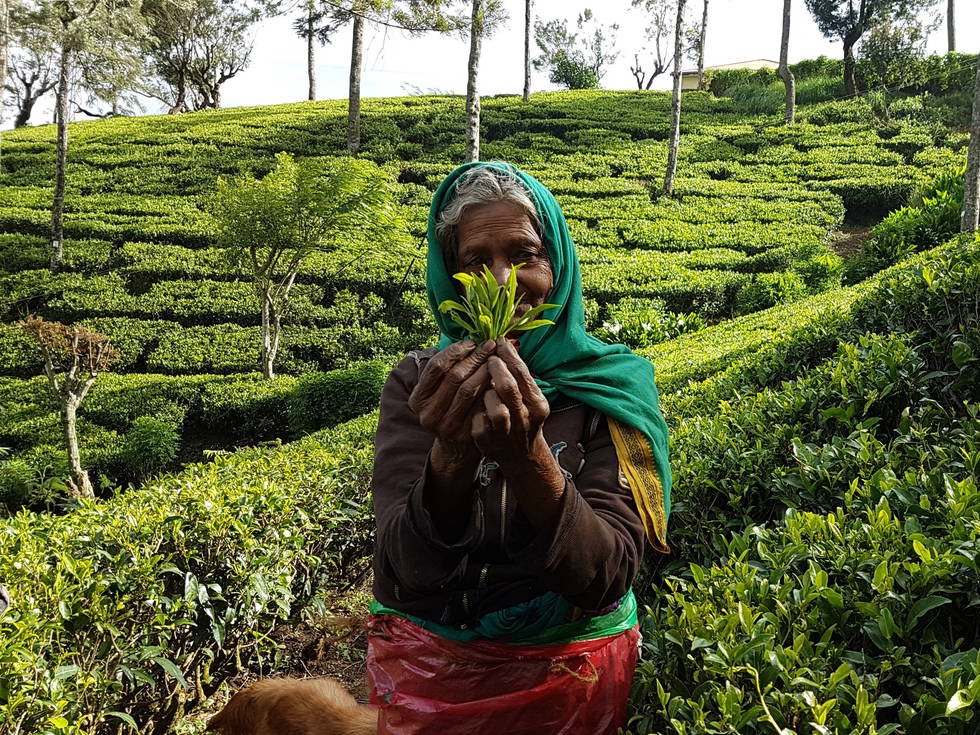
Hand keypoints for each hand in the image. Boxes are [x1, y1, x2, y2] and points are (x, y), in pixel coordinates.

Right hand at [408, 339, 495, 455]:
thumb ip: (446, 371)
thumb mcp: (438, 393)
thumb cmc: (449, 410)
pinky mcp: (465, 433)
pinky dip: (490, 388)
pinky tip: (499, 378)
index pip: (436, 367)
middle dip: (474, 357)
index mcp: (417, 399)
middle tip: (489, 345)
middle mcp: (428, 413)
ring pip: (469, 389)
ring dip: (485, 369)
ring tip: (496, 358)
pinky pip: (481, 403)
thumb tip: (469, 340)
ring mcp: (446, 425)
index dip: (455, 351)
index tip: (472, 342)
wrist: (455, 447)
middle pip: (454, 376)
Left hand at [471, 338, 550, 462]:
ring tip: (484, 388)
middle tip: (487, 357)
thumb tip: (505, 342)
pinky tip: (474, 408)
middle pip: (508, 388)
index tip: (497, 342)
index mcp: (538, 404)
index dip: (507, 355)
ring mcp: (507, 434)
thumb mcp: (528, 396)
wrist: (522, 455)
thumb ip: (518, 374)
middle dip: (494, 369)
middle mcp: (526, 419)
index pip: (522, 373)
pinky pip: (479, 426)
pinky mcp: (490, 445)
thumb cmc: (521, 416)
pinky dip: (476, 415)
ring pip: (496, 410)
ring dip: (486, 394)